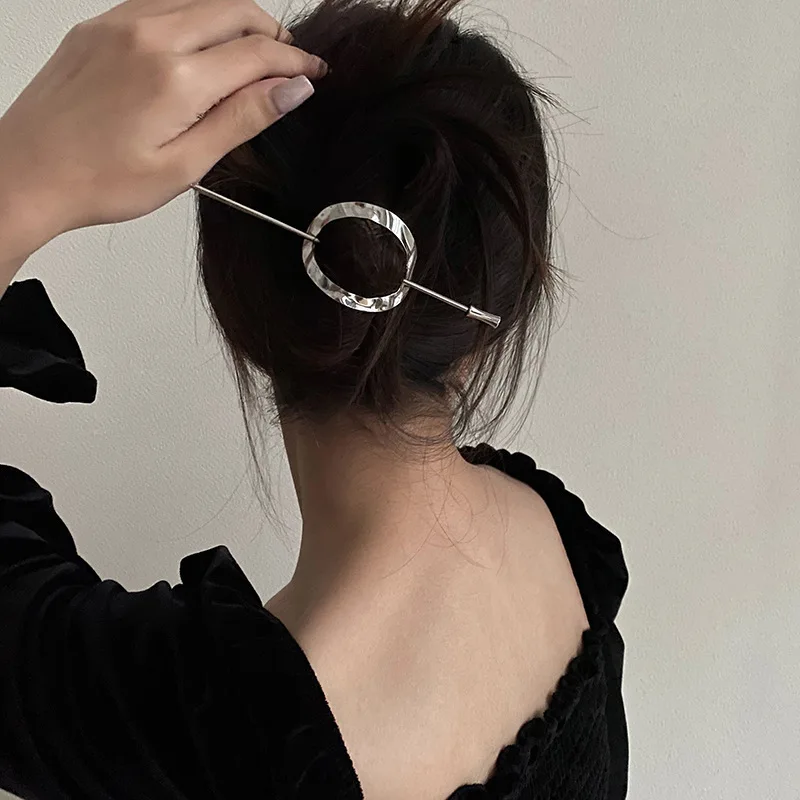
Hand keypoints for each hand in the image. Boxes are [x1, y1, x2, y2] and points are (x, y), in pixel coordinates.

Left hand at [0, 0, 325, 263]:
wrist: (26, 172)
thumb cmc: (99, 180)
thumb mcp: (185, 166)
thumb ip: (241, 120)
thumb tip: (291, 90)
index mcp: (176, 77)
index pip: (257, 53)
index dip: (296, 62)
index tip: (316, 73)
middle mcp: (149, 35)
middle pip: (233, 11)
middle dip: (272, 34)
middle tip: (292, 63)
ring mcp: (120, 23)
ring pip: (200, 0)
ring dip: (236, 20)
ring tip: (254, 56)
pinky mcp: (100, 25)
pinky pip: (163, 2)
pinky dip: (196, 16)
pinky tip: (203, 46)